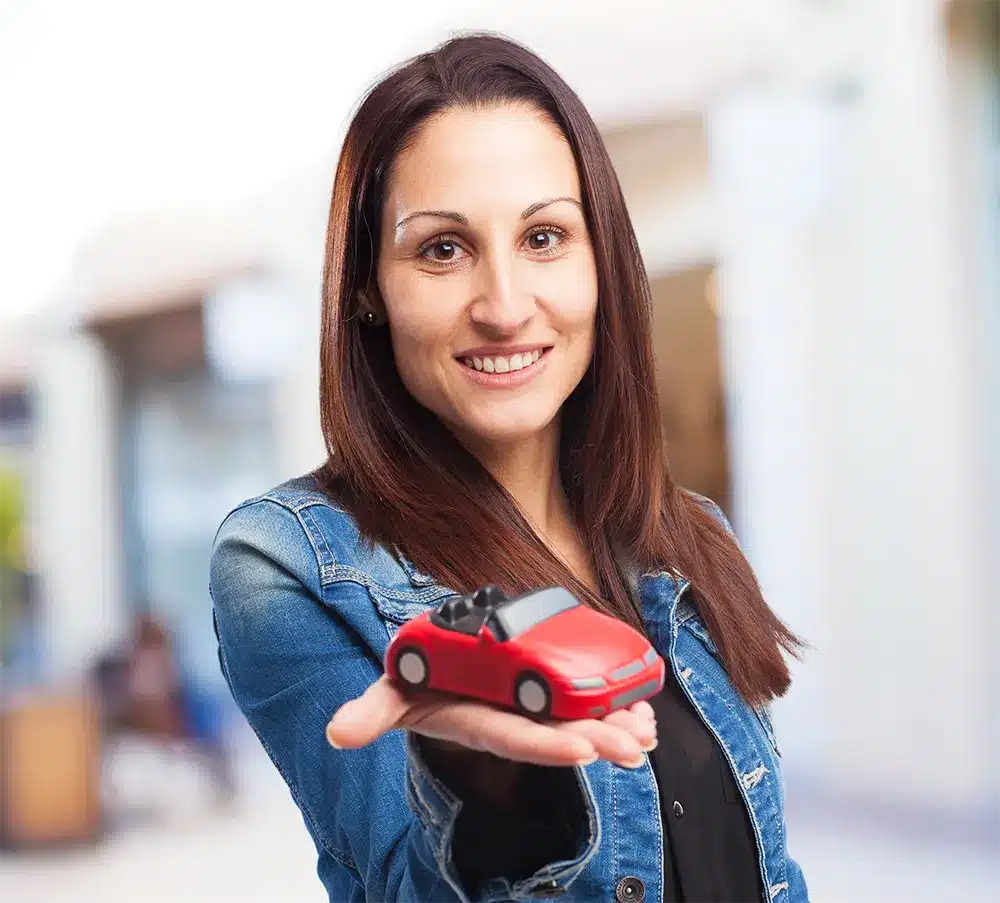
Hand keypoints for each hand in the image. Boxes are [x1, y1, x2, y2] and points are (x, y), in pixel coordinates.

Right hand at [326, 675, 656, 768]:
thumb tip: (337, 734)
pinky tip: (644, 711)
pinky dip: (616, 704)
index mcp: (479, 721)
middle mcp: (511, 719)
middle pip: (557, 733)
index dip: (546, 746)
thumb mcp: (392, 691)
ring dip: (615, 727)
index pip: (514, 738)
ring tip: (646, 734)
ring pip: (579, 721)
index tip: (581, 750)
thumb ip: (371, 712)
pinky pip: (587, 701)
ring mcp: (532, 706)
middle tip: (633, 745)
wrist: (441, 668)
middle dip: (596, 740)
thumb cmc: (420, 681)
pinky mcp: (548, 689)